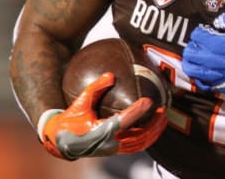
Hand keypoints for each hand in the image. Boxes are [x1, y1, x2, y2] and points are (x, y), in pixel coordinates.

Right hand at [39, 72, 167, 159]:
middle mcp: (108, 143)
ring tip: (162, 118)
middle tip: (162, 109)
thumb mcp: (80, 102)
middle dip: (153, 123)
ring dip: (154, 131)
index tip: (149, 100)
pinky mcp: (115, 150)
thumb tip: (111, 74)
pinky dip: (148, 138)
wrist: (61, 141)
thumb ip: (95, 87)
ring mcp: (113, 149)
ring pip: (139, 143)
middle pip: (137, 136)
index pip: (122, 121)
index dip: (137, 111)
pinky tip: (155, 127)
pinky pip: (136, 146)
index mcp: (99, 132)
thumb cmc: (70, 121)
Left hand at [182, 12, 224, 94]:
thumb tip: (219, 21)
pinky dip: (197, 75)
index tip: (206, 32)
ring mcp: (212, 73)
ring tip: (196, 58)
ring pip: (190, 68)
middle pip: (189, 52)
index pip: (196, 35)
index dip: (200, 32)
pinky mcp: (216, 84)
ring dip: (190, 61)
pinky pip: (199, 81)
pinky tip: (202, 71)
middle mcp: (209, 59)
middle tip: (199, 45)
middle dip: (192, 46)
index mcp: (216, 43)